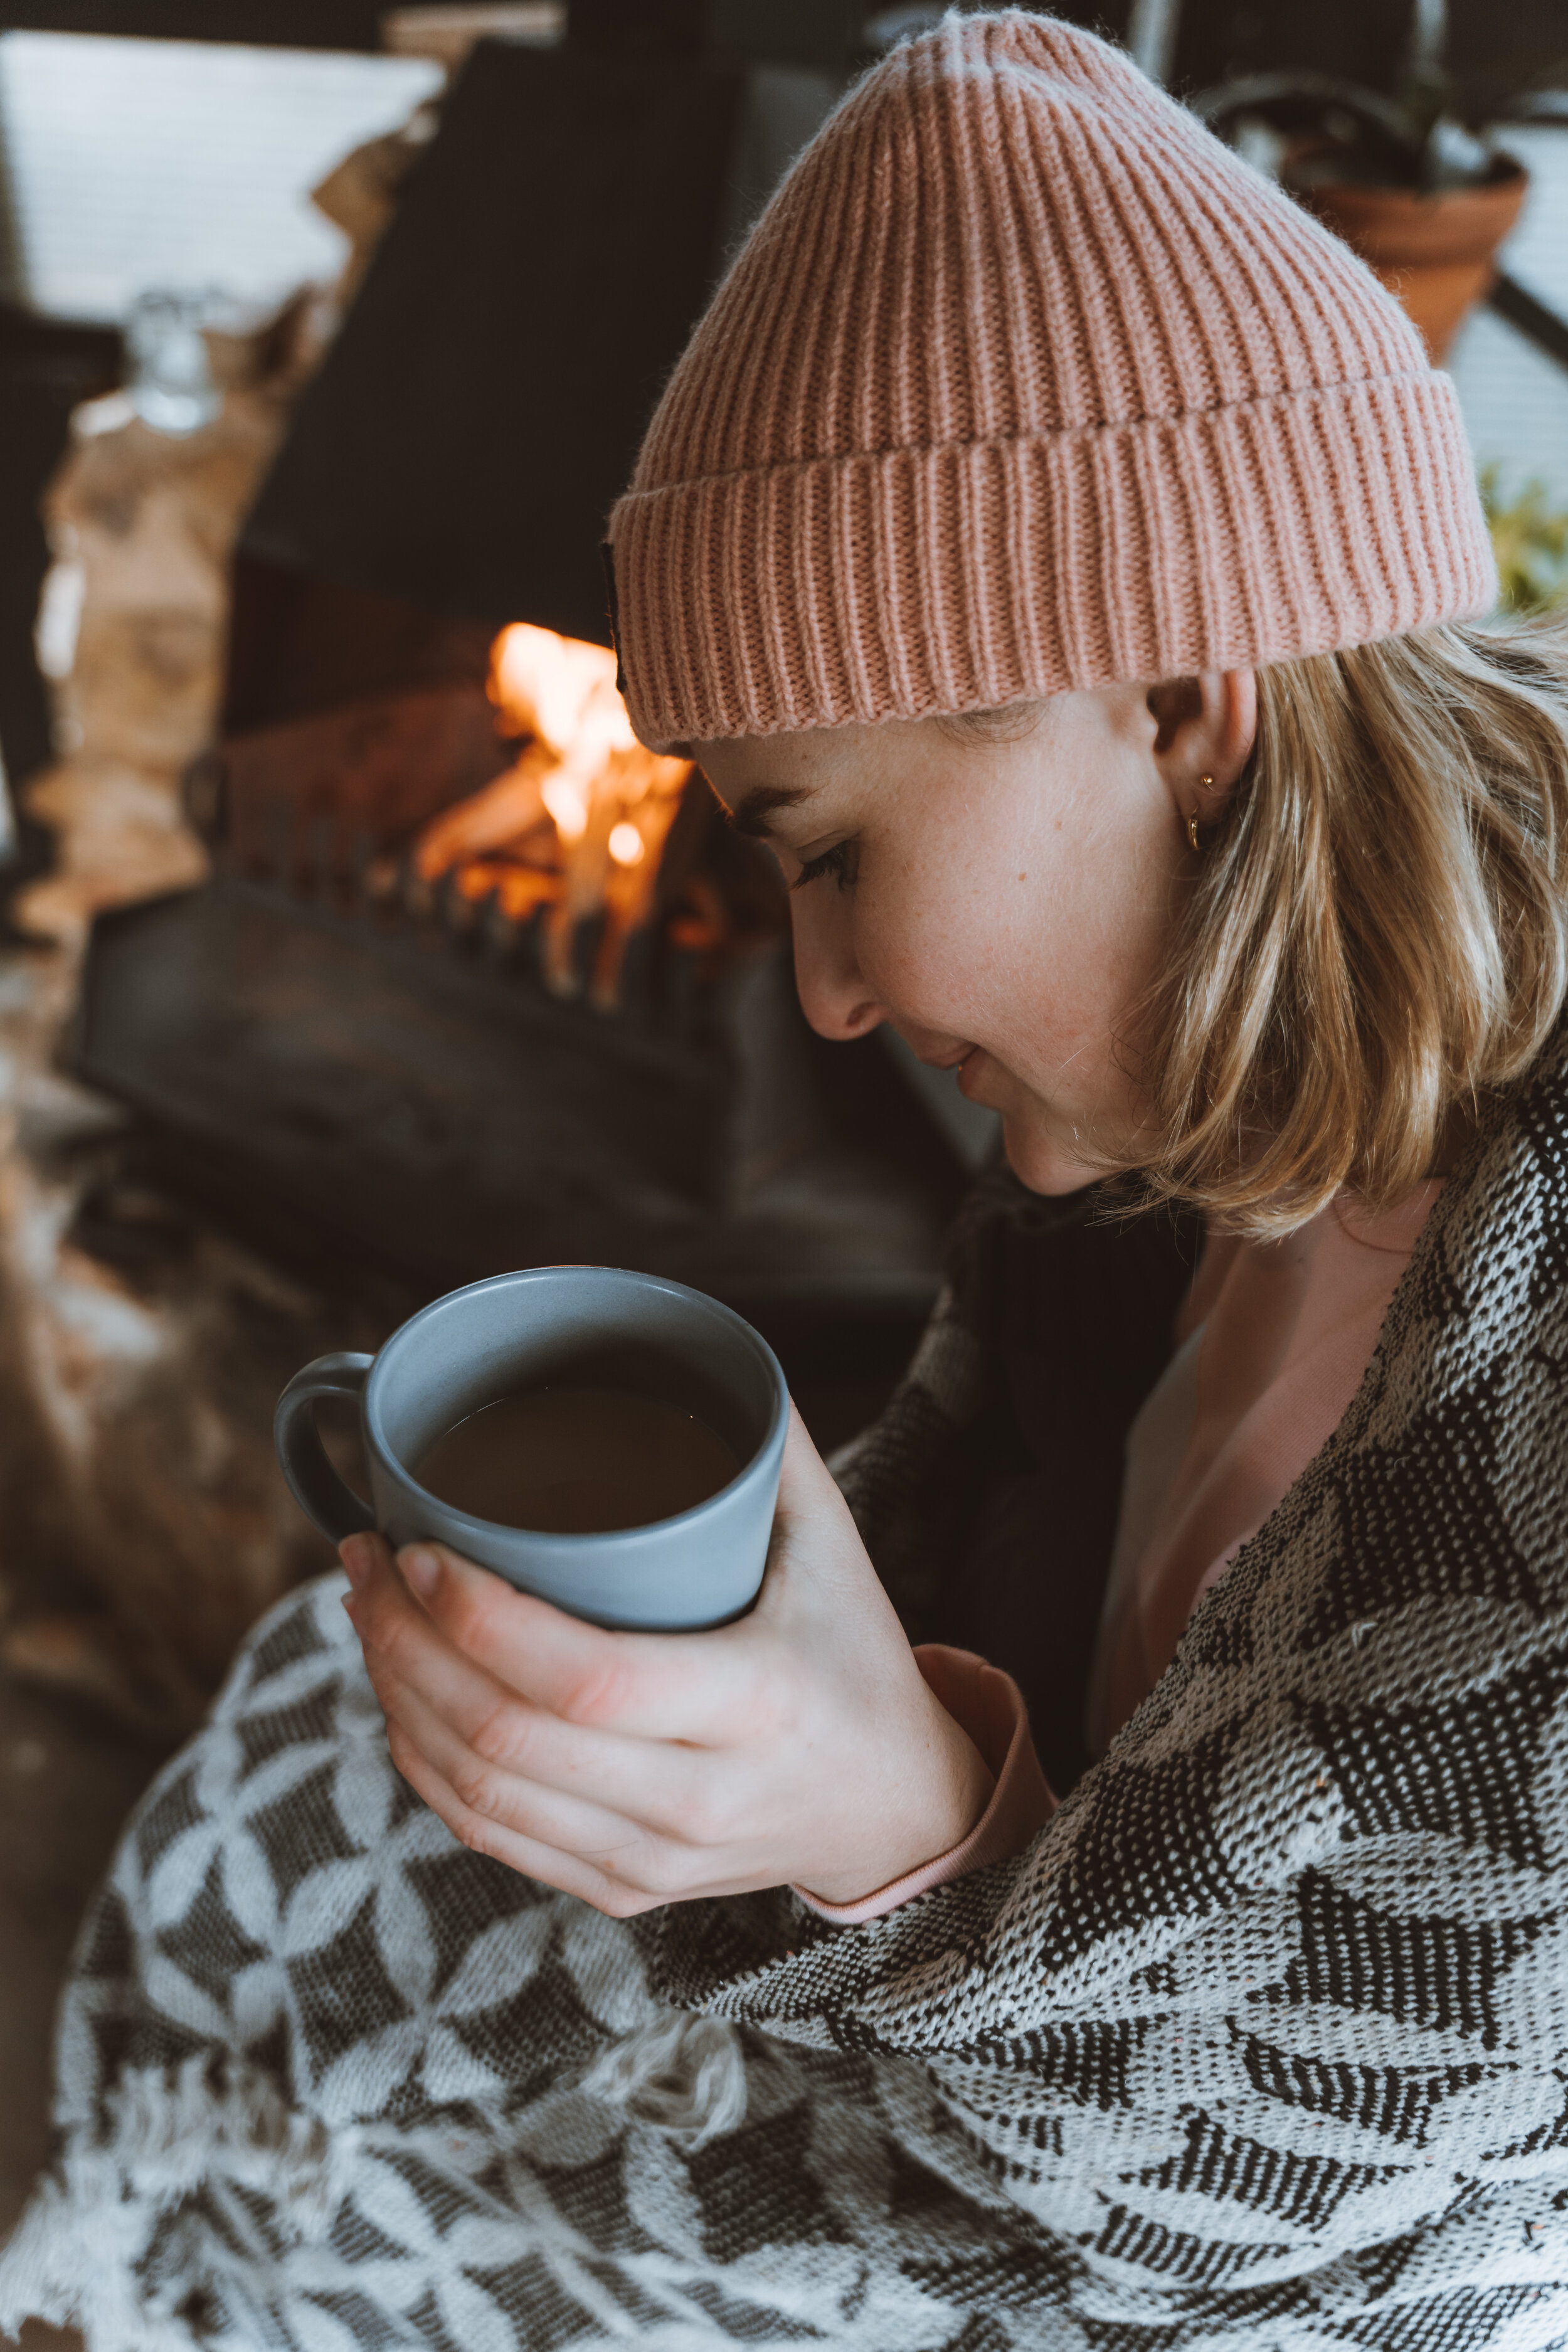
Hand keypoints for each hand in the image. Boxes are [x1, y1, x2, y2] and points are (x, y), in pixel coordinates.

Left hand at [340, 1404, 991, 1916]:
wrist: (894, 1811)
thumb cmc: (855, 1658)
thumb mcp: (835, 1547)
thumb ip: (766, 1447)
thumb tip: (685, 1338)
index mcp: (757, 1703)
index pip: (586, 1680)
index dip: (480, 1618)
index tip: (417, 1548)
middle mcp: (700, 1797)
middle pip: (506, 1738)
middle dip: (406, 1643)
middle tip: (365, 1563)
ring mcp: (655, 1859)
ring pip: (480, 1793)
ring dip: (397, 1699)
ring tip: (367, 1614)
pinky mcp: (622, 1891)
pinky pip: (491, 1837)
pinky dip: (425, 1765)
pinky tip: (402, 1698)